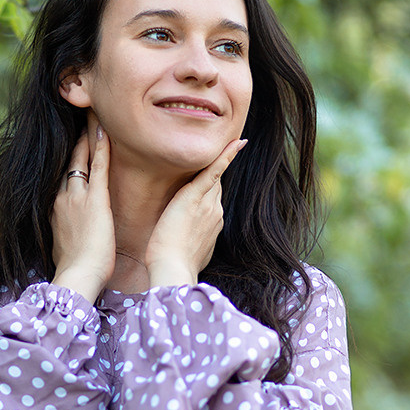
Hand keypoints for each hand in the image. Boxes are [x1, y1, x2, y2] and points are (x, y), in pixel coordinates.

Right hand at [51, 124, 115, 301]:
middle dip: (74, 141)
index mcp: (55, 210)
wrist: (77, 277)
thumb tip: (70, 236)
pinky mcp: (95, 200)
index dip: (67, 160)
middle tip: (79, 119)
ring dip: (86, 136)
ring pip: (80, 158)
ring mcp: (77, 197)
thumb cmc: (75, 271)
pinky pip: (98, 166)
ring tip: (92, 115)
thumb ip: (67, 235)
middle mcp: (62, 198)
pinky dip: (101, 147)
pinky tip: (104, 130)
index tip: (71, 145)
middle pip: (68, 162)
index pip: (62, 177)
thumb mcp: (65, 248)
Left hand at [145, 138, 246, 288]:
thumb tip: (191, 244)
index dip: (212, 188)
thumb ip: (193, 242)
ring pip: (213, 177)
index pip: (213, 198)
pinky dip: (225, 156)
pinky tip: (237, 142)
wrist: (172, 270)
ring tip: (230, 139)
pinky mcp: (195, 197)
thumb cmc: (174, 265)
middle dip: (215, 171)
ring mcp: (208, 204)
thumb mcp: (190, 254)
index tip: (214, 180)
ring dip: (218, 159)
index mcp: (212, 224)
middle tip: (227, 147)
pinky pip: (213, 171)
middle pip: (216, 185)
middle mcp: (215, 212)